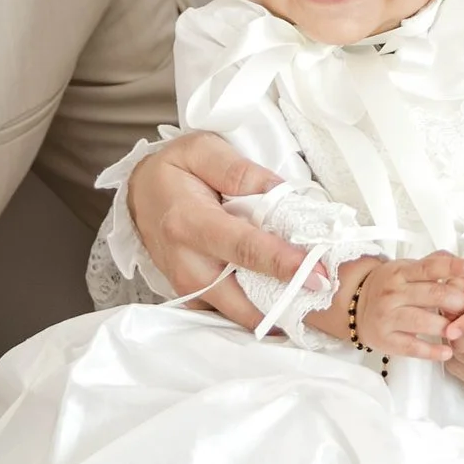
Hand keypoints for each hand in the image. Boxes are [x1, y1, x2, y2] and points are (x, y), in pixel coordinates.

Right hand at [127, 131, 302, 329]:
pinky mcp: (191, 297)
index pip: (243, 248)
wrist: (139, 193)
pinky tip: (282, 300)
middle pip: (240, 298)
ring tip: (310, 304)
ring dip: (273, 314)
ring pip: (235, 314)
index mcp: (189, 222)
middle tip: (324, 302)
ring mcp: (185, 286)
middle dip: (283, 306)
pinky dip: (256, 312)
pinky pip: (227, 314)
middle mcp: (185, 263)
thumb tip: (280, 193)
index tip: (318, 275)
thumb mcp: (201, 149)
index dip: (283, 263)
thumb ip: (240, 171)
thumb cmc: (173, 169)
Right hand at [316, 254, 463, 360]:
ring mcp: (387, 316)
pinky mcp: (385, 339)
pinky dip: (431, 351)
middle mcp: (393, 292)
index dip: (454, 267)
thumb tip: (457, 257)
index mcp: (401, 272)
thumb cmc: (388, 287)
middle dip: (458, 301)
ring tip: (462, 330)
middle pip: (432, 295)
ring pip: (423, 321)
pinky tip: (447, 352)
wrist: (354, 308)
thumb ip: (432, 263)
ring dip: (447, 326)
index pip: (430, 267)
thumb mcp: (405, 269)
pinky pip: (411, 346)